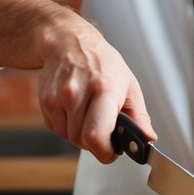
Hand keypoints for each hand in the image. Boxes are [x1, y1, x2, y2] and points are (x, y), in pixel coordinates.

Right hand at [37, 12, 155, 163]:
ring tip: (89, 114)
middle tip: (104, 130)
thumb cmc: (103, 63)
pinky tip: (75, 110)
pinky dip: (68, 127)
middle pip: (82, 141)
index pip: (96, 136)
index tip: (112, 151)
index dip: (105, 151)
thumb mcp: (129, 85)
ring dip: (80, 135)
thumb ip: (139, 117)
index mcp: (103, 89)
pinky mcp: (45, 101)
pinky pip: (57, 130)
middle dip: (96, 143)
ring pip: (69, 138)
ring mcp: (58, 97)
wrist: (70, 43)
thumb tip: (148, 140)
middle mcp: (77, 93)